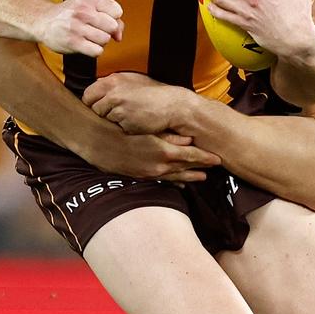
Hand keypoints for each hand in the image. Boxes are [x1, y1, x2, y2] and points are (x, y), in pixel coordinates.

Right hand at [34, 0, 123, 55]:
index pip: (117, 11)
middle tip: (97, 30)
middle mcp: (83, 11)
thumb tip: (119, 36)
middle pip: (113, 27)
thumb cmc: (71, 14)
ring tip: (90, 37)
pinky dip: (95, 50)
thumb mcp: (90, 6)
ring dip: (101, 41)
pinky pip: (97, 51)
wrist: (45, 21)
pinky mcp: (73, 42)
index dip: (114, 18)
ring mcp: (77, 27)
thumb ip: (111, 16)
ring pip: (105, 39)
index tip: (105, 19)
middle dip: (108, 31)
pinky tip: (87, 45)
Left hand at [83, 71, 189, 133]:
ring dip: (114, 121)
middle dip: (102, 113)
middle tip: (117, 113)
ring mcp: (119, 109)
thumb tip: (97, 87)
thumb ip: (112, 84)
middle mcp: (113, 94)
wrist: (173, 106)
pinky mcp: (126, 123)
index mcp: (113, 81)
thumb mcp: (132, 80)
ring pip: (105, 120)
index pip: (88, 95)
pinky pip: (118, 128)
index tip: (100, 106)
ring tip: (130, 116)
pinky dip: (124, 128)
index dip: (92, 102)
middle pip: (94, 109)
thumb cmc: (154, 94)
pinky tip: (136, 122)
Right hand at [106, 130, 220, 182]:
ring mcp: (150, 173)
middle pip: (186, 167)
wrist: (97, 141)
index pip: (190, 155)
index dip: (205, 157)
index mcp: (163, 151)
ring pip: (176, 176)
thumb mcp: (147, 130)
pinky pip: (162, 181)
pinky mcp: (141, 176)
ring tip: (203, 177)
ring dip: (190, 176)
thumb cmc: (121, 129)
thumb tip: (188, 140)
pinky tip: (181, 183)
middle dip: (201, 167)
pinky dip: (174, 181)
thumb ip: (169, 136)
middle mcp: (159, 165)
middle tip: (215, 167)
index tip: (217, 158)